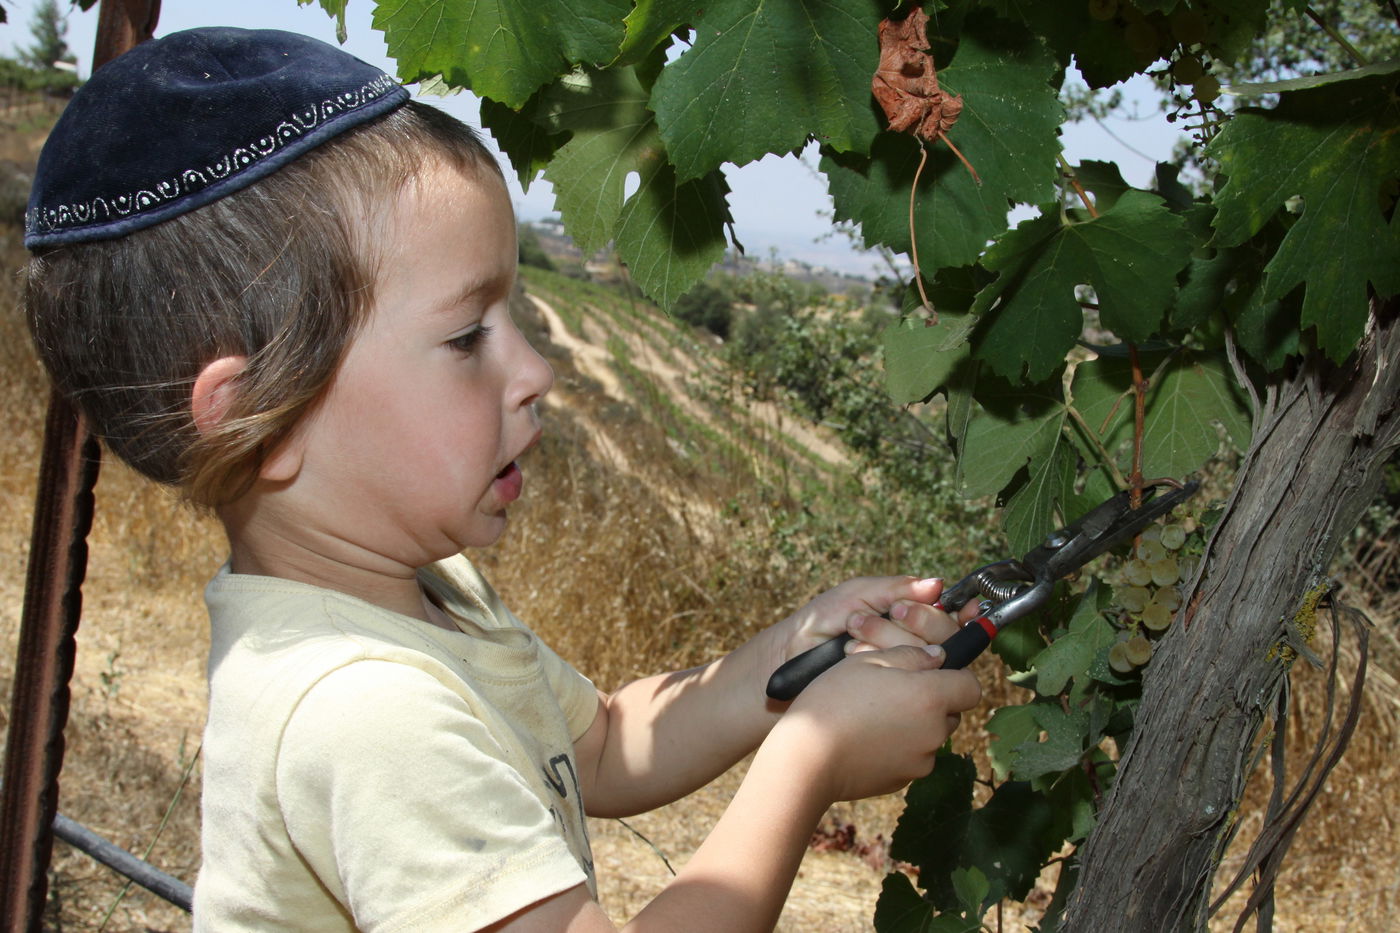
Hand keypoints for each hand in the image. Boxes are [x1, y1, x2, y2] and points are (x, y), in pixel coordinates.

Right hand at [770, 643, 981, 801]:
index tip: (932, 670)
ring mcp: (921, 761)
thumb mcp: (867, 661)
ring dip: (914, 724)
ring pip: (930, 735)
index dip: (956, 675)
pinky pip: (911, 756)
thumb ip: (910, 655)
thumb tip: (938, 656)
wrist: (806, 759)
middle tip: (894, 690)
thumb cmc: (833, 702)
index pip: (971, 686)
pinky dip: (898, 746)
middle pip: (951, 712)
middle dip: (932, 700)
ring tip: (874, 715)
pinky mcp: (903, 780)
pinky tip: (866, 738)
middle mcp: (934, 732)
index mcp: (930, 698)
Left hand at [777, 575, 977, 663]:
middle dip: (910, 623)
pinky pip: (908, 682)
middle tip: (877, 617)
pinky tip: (854, 657)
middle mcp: (914, 646)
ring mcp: (905, 672)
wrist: (788, 660)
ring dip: (888, 642)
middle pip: (944, 637)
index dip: (952, 613)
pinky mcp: (893, 695)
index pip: (948, 616)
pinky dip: (880, 664)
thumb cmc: (820, 622)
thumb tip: (939, 584)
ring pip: (926, 659)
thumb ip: (897, 588)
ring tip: (852, 638)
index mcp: (910, 617)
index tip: (938, 609)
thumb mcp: (857, 594)